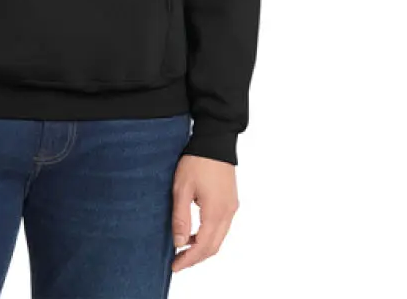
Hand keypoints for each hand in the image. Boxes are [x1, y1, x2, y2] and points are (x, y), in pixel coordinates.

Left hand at [171, 154, 239, 272]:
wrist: (215, 140)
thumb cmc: (196, 162)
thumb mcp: (182, 189)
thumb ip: (181, 218)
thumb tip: (179, 243)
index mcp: (216, 213)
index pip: (203, 247)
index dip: (189, 260)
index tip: (174, 266)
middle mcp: (228, 213)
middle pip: (214, 246)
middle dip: (196, 257)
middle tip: (178, 262)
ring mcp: (232, 207)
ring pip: (219, 237)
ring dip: (203, 247)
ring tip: (184, 249)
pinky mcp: (231, 200)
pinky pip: (222, 226)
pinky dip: (209, 235)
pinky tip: (195, 232)